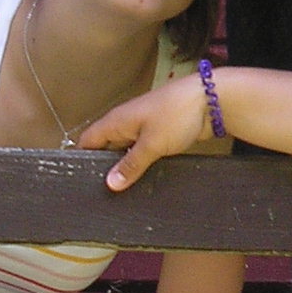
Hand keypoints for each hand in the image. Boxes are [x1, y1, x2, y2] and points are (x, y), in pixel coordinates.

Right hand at [82, 72, 210, 189]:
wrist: (211, 100)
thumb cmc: (177, 114)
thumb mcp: (151, 144)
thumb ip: (130, 165)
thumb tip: (110, 183)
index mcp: (116, 120)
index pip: (88, 140)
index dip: (81, 158)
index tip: (80, 179)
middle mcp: (126, 123)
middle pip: (106, 147)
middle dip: (104, 167)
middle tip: (103, 192)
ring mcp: (143, 128)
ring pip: (126, 151)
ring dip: (126, 166)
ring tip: (123, 190)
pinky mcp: (160, 134)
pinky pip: (144, 151)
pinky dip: (142, 163)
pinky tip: (145, 178)